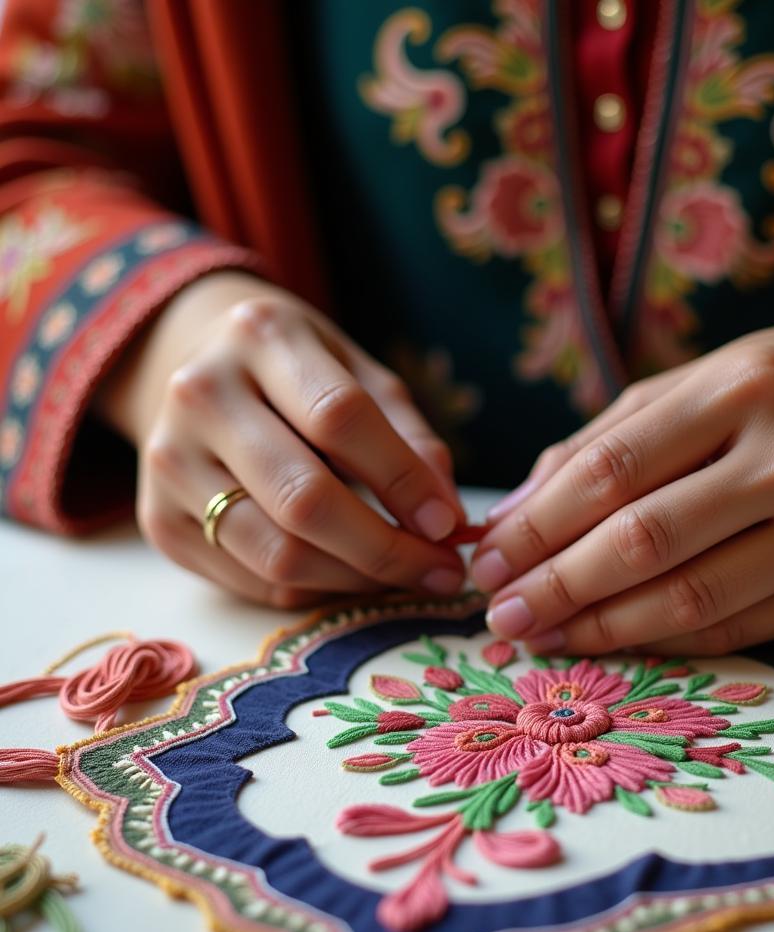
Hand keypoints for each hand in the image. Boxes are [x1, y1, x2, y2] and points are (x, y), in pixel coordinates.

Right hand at [95, 272, 466, 606]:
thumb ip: (411, 437)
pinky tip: (350, 573)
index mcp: (261, 337)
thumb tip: (449, 518)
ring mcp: (169, 462)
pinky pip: (253, 580)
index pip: (339, 416)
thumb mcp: (360, 374)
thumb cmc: (298, 372)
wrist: (196, 369)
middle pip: (304, 498)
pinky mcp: (158, 521)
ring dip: (356, 579)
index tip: (449, 524)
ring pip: (277, 554)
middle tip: (441, 570)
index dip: (402, 478)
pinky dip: (317, 588)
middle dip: (386, 549)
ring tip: (404, 576)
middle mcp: (201, 395)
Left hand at [470, 318, 773, 654]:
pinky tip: (613, 639)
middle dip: (555, 586)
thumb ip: (611, 437)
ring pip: (688, 600)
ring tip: (542, 636)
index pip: (613, 469)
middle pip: (643, 542)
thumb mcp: (710, 377)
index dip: (538, 523)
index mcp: (745, 388)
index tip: (489, 556)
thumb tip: (520, 508)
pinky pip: (736, 629)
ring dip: (598, 628)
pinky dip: (662, 641)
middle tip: (500, 613)